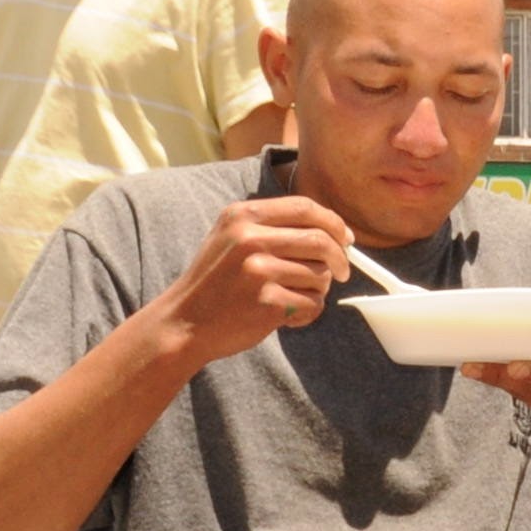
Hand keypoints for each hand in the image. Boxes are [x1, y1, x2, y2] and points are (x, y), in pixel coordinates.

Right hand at [164, 195, 351, 362]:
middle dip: (339, 258)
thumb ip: (271, 227)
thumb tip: (333, 231)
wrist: (184, 322)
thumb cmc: (215, 282)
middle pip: (320, 240)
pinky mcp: (268, 302)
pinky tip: (285, 316)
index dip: (333, 222)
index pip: (305, 207)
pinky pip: (312, 303)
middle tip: (342, 272)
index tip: (345, 239)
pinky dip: (307, 313)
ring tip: (293, 297)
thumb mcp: (230, 238)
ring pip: (320, 275)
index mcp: (242, 215)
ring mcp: (259, 271)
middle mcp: (250, 238)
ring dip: (317, 290)